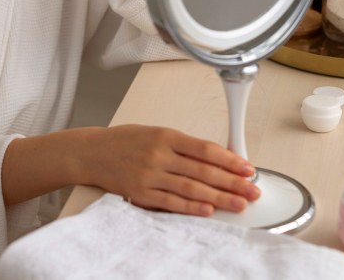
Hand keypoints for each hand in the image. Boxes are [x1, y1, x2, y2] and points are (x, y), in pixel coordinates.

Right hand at [79, 124, 260, 216]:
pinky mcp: (140, 193)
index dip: (230, 160)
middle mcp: (159, 154)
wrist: (91, 152)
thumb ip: (182, 146)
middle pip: (203, 170)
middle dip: (232, 182)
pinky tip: (207, 210)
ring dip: (218, 198)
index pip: (205, 149)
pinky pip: (171, 202)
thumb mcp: (155, 133)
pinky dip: (191, 207)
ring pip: (191, 188)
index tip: (247, 168)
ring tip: (238, 204)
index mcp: (165, 136)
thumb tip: (215, 159)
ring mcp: (149, 175)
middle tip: (251, 190)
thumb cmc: (124, 141)